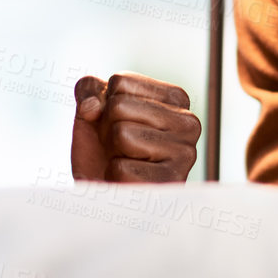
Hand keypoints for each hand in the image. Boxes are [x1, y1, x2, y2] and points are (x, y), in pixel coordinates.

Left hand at [72, 73, 200, 182]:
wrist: (103, 196)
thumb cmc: (101, 152)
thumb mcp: (91, 111)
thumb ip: (88, 89)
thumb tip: (92, 108)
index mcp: (176, 98)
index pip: (120, 82)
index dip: (105, 106)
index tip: (116, 125)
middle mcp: (189, 122)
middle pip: (119, 106)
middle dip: (106, 129)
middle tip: (118, 149)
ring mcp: (186, 153)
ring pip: (122, 134)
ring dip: (111, 153)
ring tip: (124, 162)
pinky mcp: (172, 182)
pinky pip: (121, 167)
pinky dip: (114, 176)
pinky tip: (129, 181)